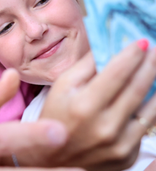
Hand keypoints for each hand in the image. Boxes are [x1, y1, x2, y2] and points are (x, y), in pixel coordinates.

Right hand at [21, 42, 155, 170]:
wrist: (52, 157)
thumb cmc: (55, 113)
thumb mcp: (62, 85)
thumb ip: (86, 65)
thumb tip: (109, 45)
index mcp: (85, 105)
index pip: (116, 74)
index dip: (131, 56)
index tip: (142, 41)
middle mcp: (105, 127)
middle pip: (136, 89)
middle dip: (149, 65)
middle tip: (155, 49)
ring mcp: (120, 145)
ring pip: (150, 110)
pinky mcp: (128, 156)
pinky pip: (145, 128)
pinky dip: (150, 108)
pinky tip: (149, 93)